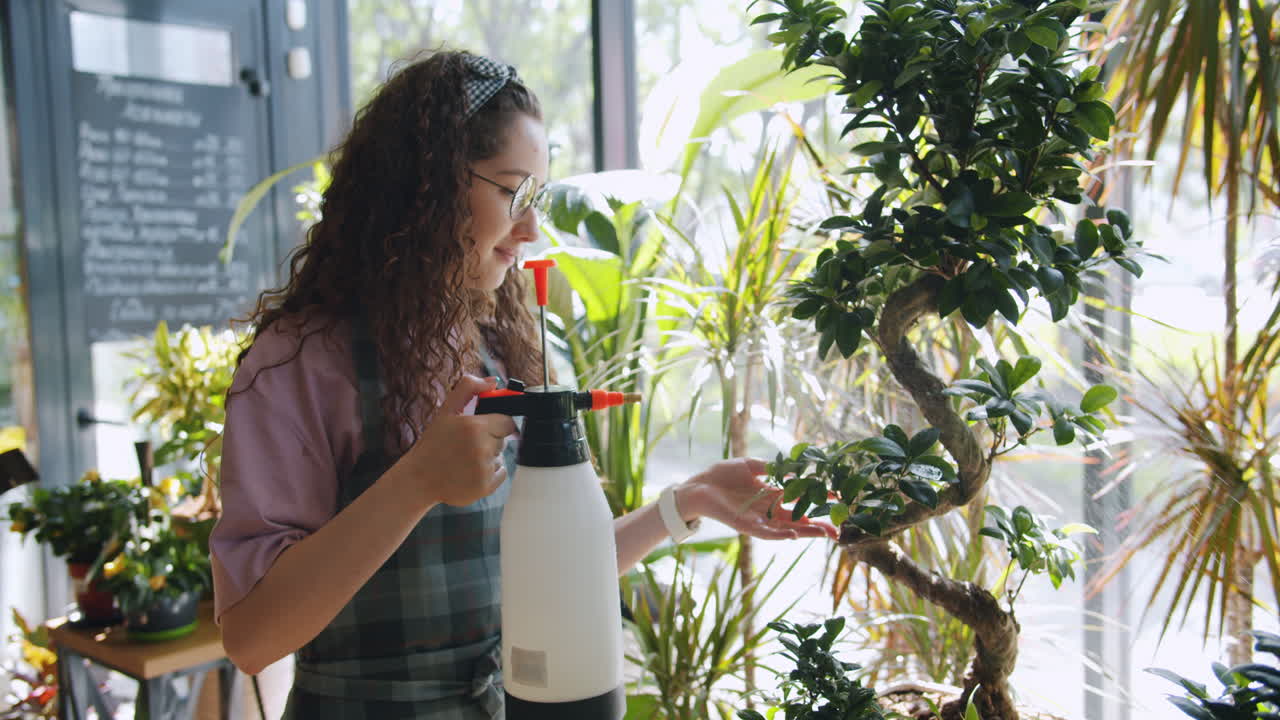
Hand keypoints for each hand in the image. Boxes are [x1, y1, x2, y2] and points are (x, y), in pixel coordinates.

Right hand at [393, 374, 516, 507]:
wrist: (419, 479)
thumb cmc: (433, 444)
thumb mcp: (446, 411)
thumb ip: (468, 389)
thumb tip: (492, 381)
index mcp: (475, 427)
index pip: (507, 422)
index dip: (496, 423)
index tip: (483, 428)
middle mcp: (482, 448)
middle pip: (503, 440)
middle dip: (490, 440)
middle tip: (468, 445)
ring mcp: (484, 469)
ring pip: (501, 457)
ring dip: (489, 457)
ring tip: (466, 459)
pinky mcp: (486, 487)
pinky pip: (501, 473)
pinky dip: (489, 473)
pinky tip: (469, 471)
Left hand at [680, 458, 837, 540]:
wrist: (699, 485)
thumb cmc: (723, 475)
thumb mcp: (752, 466)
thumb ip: (773, 467)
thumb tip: (796, 466)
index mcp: (772, 496)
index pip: (800, 501)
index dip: (818, 501)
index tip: (837, 499)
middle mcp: (768, 511)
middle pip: (799, 521)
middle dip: (819, 525)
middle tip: (839, 529)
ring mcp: (758, 520)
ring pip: (787, 530)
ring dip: (805, 532)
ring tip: (825, 534)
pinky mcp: (745, 526)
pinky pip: (765, 533)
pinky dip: (779, 535)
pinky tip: (793, 535)